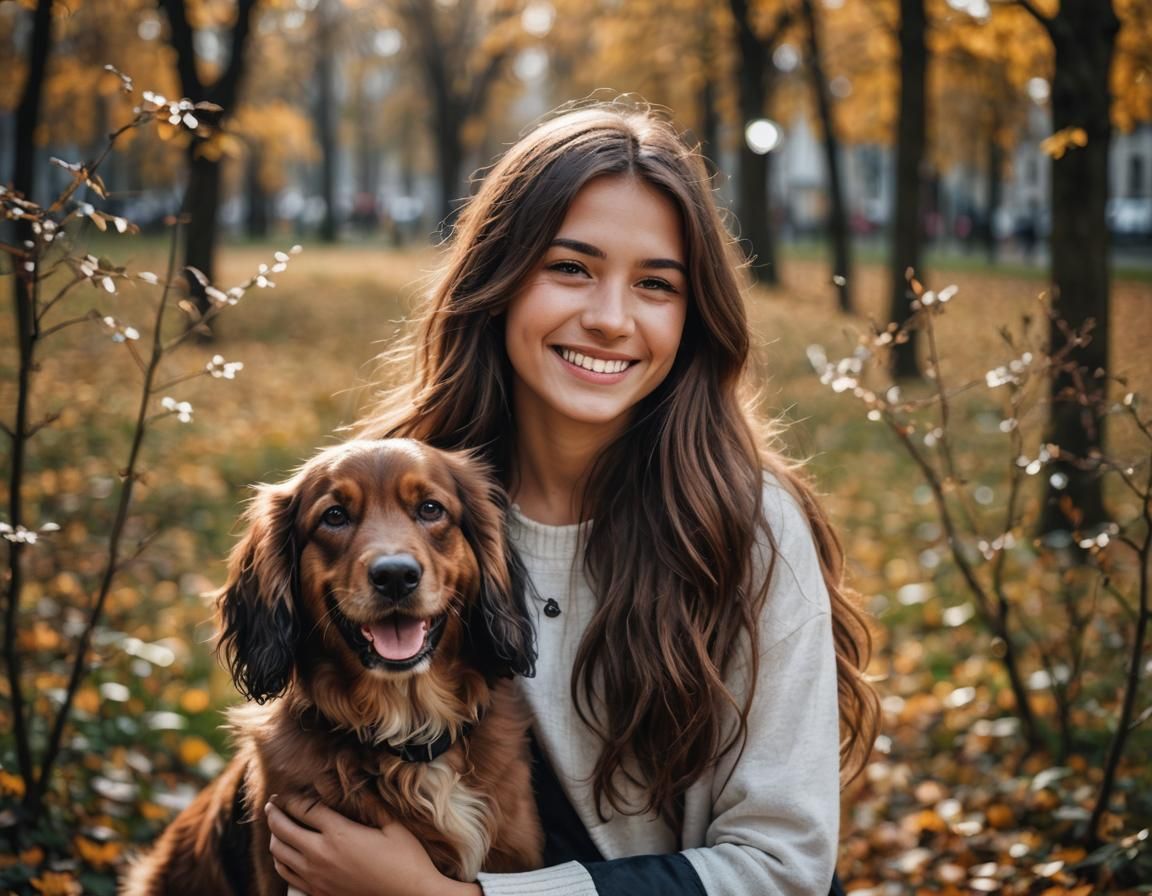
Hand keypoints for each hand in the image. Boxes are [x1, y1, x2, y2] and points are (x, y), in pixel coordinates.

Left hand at [265, 794, 481, 895]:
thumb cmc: (405, 859)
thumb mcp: (392, 824)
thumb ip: (370, 803)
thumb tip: (357, 782)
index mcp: (339, 833)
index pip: (304, 809)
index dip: (290, 798)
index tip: (283, 792)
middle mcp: (321, 854)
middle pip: (283, 829)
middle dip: (274, 813)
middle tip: (272, 804)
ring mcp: (316, 876)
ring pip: (279, 853)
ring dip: (274, 836)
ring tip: (276, 827)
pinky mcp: (318, 892)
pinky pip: (286, 875)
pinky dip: (280, 860)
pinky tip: (285, 854)